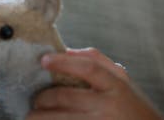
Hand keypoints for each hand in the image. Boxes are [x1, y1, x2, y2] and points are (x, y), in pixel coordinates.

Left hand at [28, 47, 163, 118]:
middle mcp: (107, 106)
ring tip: (31, 116)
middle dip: (44, 98)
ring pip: (60, 119)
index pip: (89, 68)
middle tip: (35, 98)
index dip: (64, 61)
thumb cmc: (131, 106)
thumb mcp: (122, 80)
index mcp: (115, 85)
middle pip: (67, 97)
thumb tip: (68, 51)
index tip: (44, 59)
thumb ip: (99, 62)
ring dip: (40, 117)